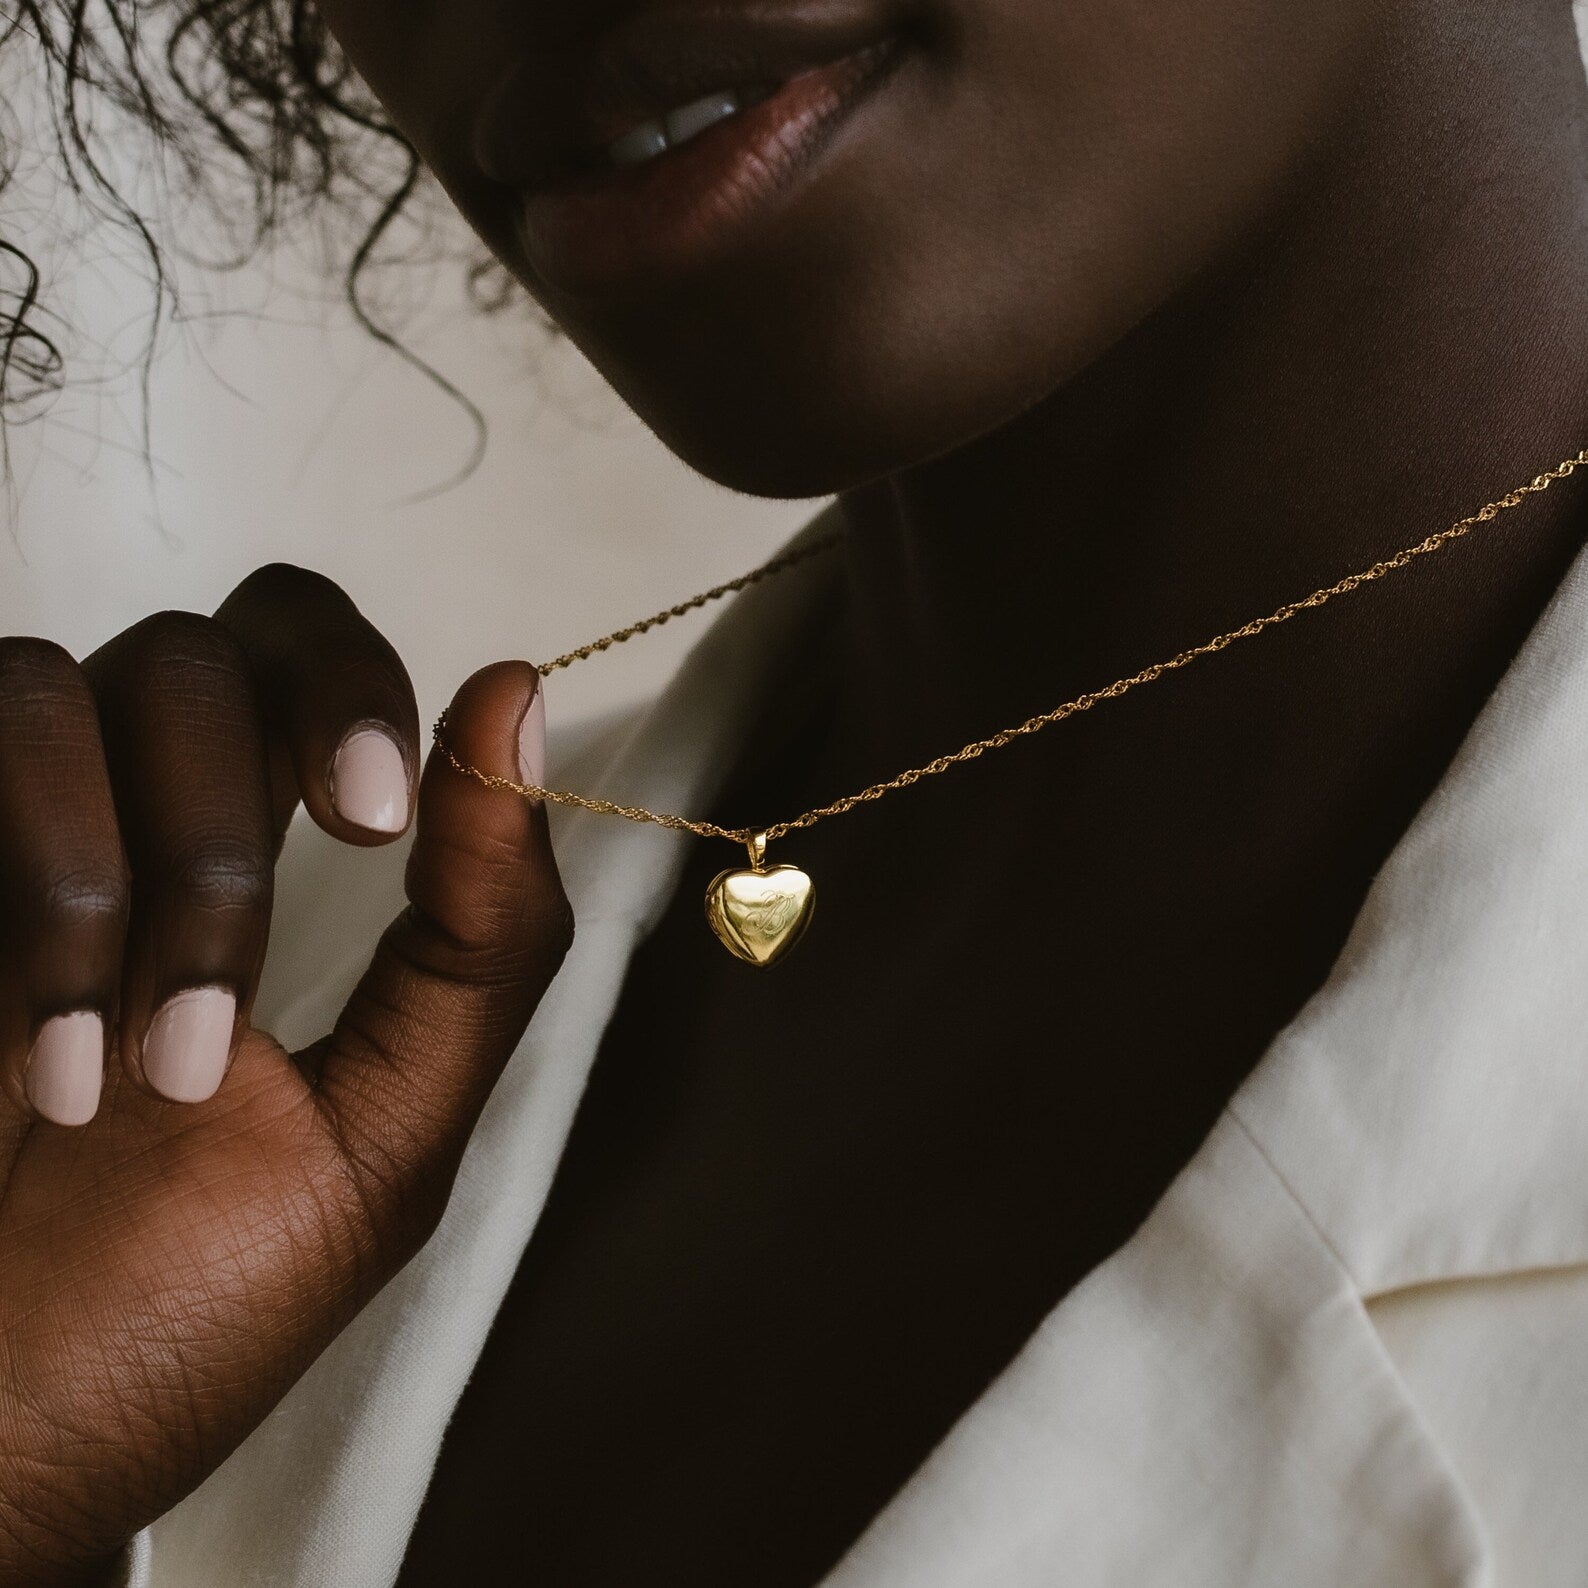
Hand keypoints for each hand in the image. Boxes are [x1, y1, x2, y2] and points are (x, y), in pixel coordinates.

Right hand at [0, 566, 570, 1583]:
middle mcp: (128, 827)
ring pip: (75, 685)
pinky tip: (43, 1063)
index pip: (312, 661)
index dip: (356, 686)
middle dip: (281, 747)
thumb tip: (517, 700)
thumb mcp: (385, 1129)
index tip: (386, 811)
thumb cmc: (174, 1306)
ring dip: (158, 871)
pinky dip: (41, 894)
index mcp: (264, 874)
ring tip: (153, 1066)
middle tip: (349, 848)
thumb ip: (480, 933)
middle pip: (218, 638)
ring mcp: (5, 838)